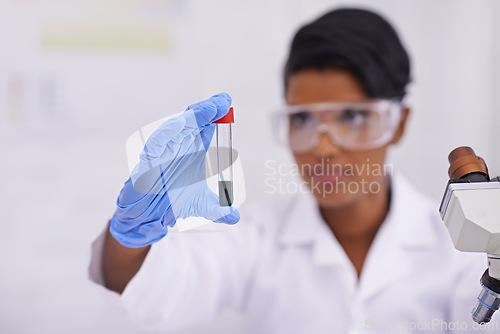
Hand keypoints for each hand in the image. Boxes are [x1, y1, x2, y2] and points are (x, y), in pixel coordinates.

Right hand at [110, 93, 239, 247]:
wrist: (146, 218)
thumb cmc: (170, 203)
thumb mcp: (200, 206)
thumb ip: (219, 210)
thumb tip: (235, 218)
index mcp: (192, 152)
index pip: (205, 127)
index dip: (216, 114)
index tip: (227, 104)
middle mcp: (178, 148)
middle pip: (193, 122)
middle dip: (208, 110)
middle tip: (223, 101)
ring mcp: (162, 153)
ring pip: (176, 129)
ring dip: (192, 118)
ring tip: (209, 109)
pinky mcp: (146, 163)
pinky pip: (155, 144)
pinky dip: (166, 133)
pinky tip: (179, 123)